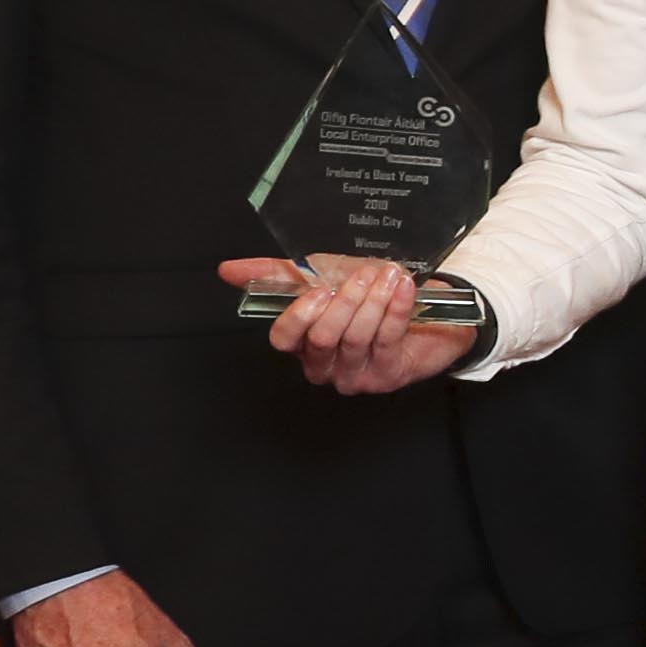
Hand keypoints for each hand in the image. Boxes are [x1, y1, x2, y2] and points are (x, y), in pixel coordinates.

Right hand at [224, 255, 477, 393]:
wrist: (417, 306)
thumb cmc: (365, 295)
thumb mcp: (319, 276)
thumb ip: (274, 274)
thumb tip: (228, 270)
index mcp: (302, 343)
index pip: (284, 340)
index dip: (300, 315)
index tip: (319, 289)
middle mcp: (324, 365)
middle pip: (322, 338)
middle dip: (345, 302)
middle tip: (365, 275)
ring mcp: (355, 375)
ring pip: (356, 338)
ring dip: (374, 301)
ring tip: (389, 276)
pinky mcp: (387, 376)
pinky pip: (387, 339)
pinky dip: (396, 309)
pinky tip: (403, 289)